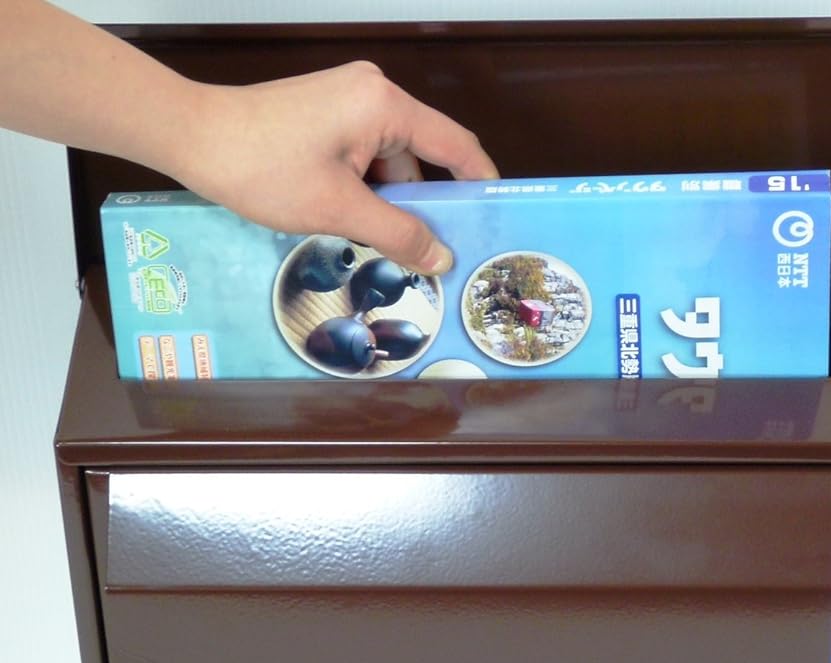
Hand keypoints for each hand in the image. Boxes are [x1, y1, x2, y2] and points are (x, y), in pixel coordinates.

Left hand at [171, 63, 498, 274]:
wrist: (193, 138)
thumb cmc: (264, 168)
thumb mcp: (340, 210)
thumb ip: (399, 235)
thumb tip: (442, 259)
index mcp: (385, 105)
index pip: (456, 144)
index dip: (480, 183)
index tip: (496, 219)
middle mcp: (373, 94)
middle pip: (422, 157)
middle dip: (427, 206)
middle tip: (437, 254)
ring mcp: (348, 103)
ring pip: (391, 164)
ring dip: (392, 205)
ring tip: (389, 249)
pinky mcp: (327, 117)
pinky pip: (365, 159)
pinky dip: (367, 193)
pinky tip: (359, 227)